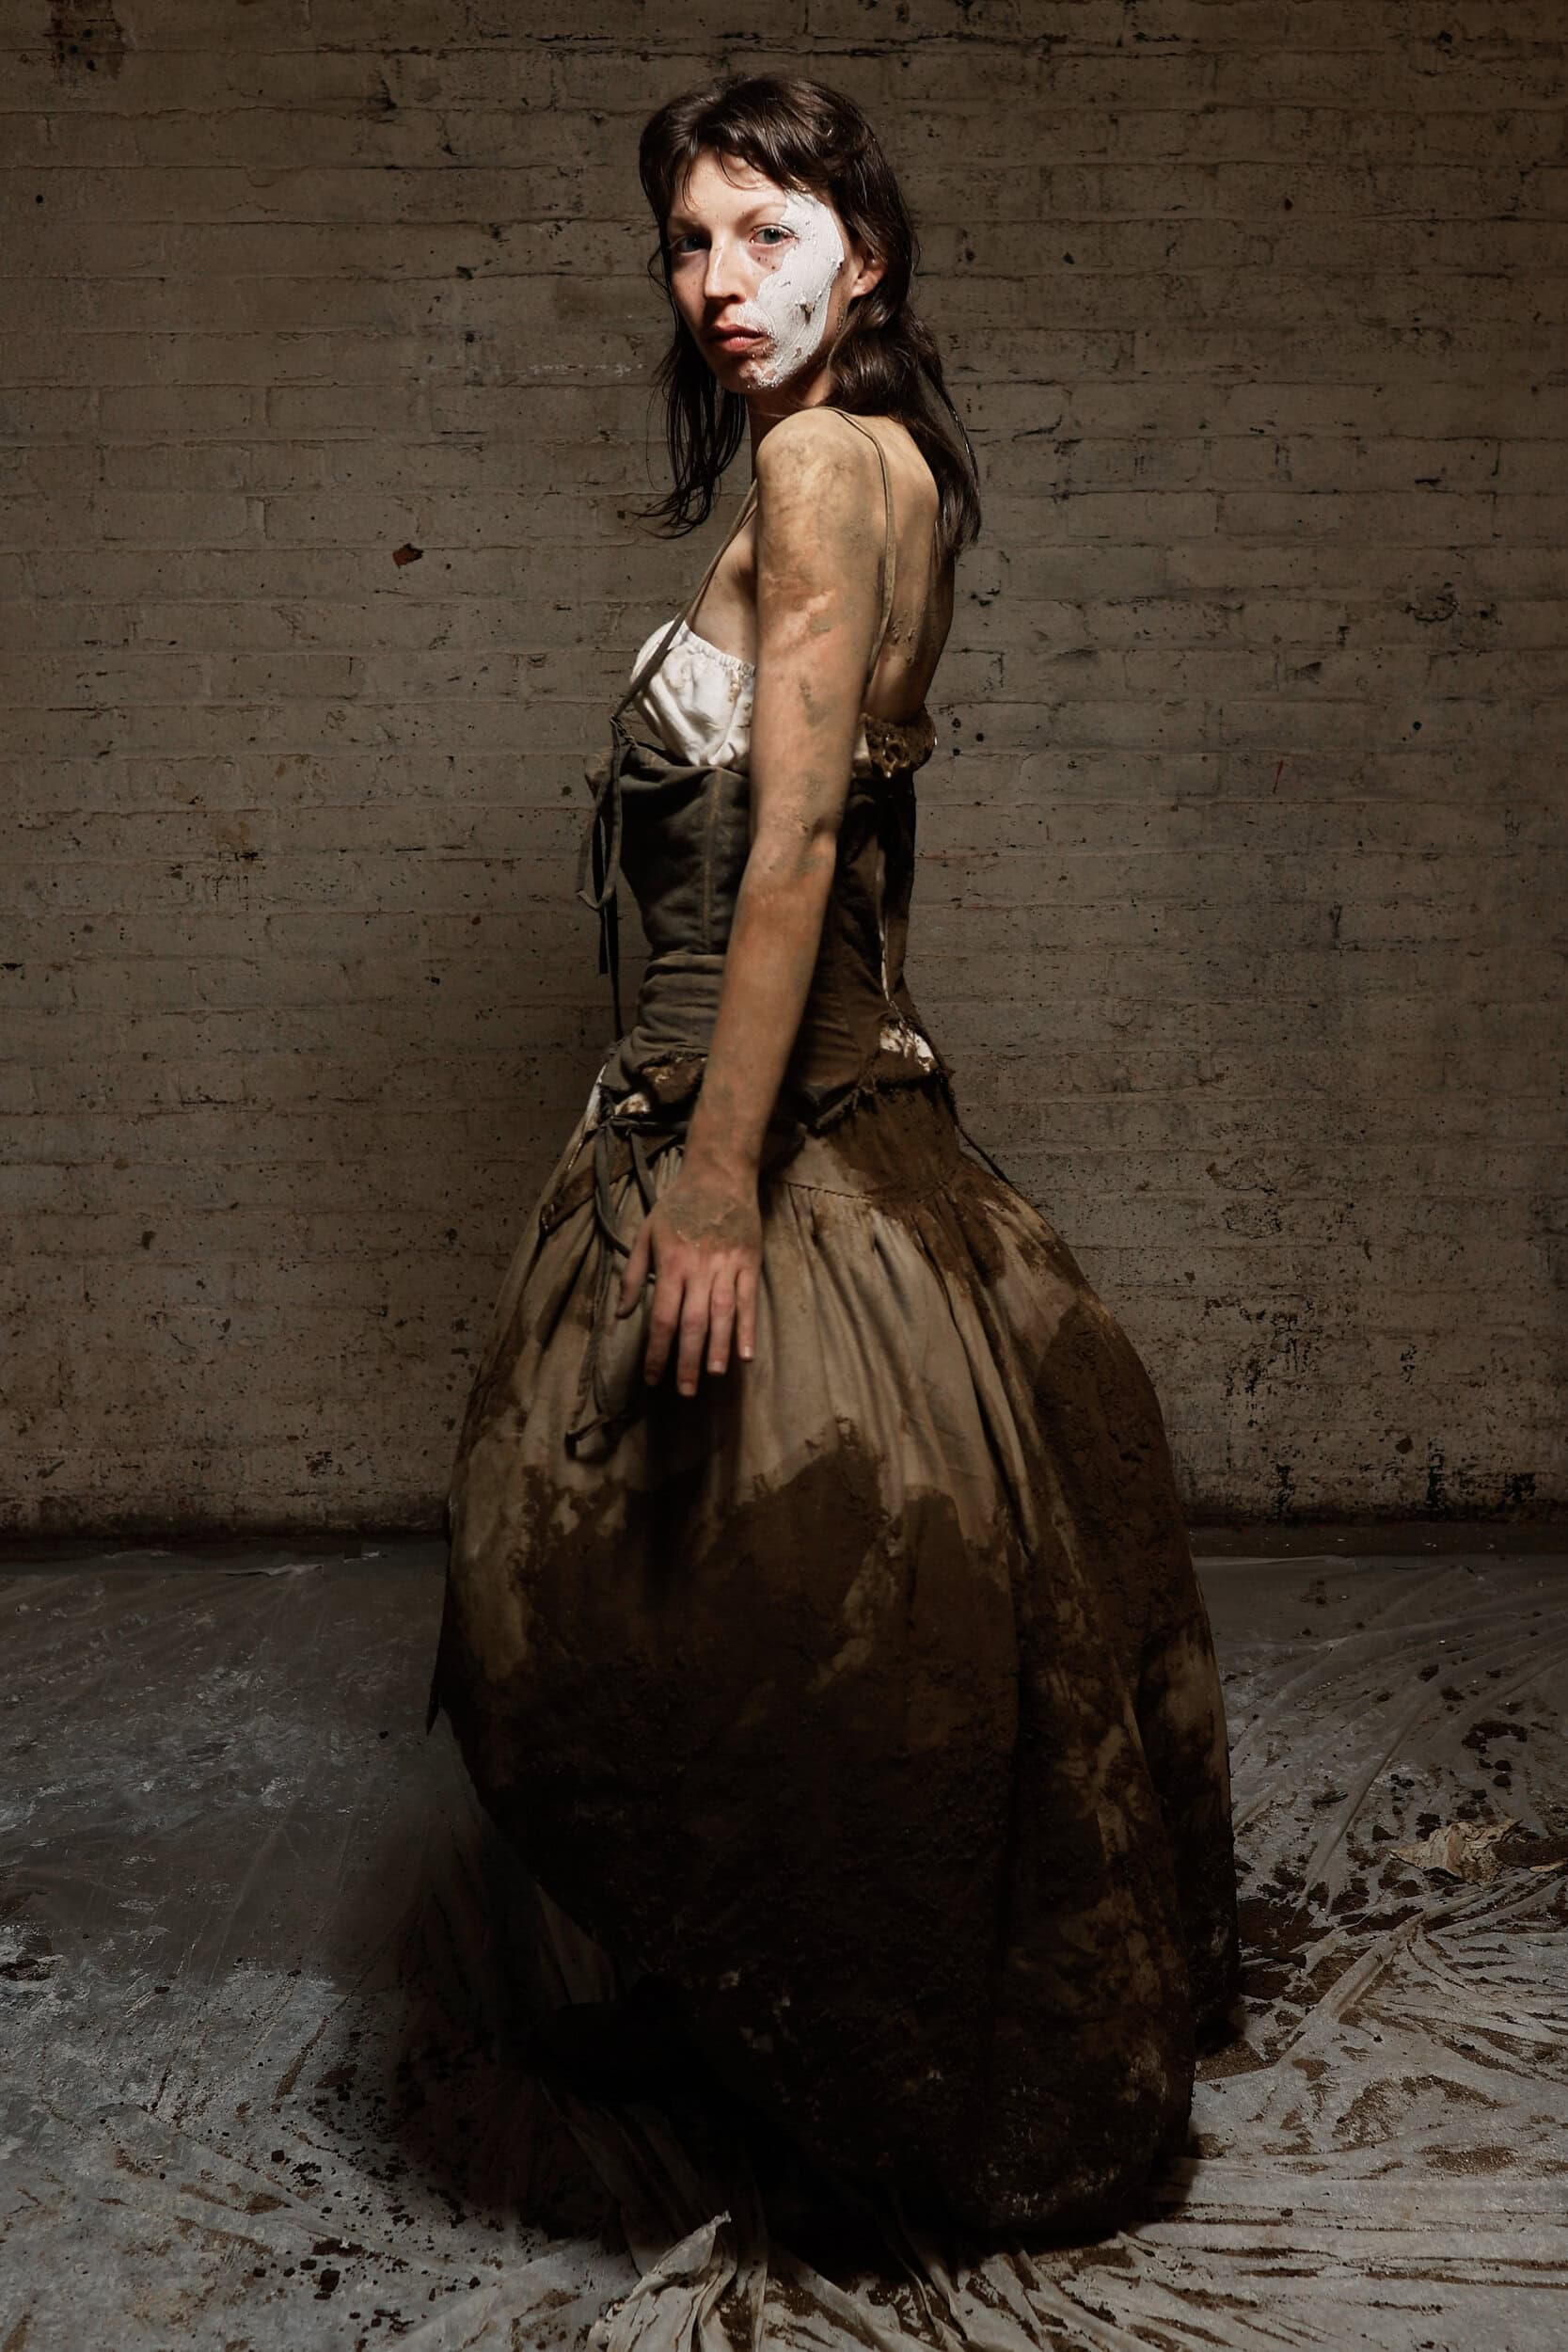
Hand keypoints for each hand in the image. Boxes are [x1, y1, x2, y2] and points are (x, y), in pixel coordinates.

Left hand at [616, 1163, 760, 1397]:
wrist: (719, 1174)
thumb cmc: (677, 1205)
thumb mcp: (646, 1233)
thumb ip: (632, 1275)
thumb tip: (621, 1315)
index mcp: (670, 1263)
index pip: (661, 1317)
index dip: (656, 1350)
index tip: (652, 1377)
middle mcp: (698, 1268)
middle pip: (692, 1323)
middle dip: (687, 1360)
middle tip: (684, 1391)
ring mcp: (726, 1266)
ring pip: (722, 1315)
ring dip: (717, 1349)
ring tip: (712, 1376)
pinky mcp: (749, 1262)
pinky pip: (749, 1301)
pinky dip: (748, 1329)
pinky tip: (746, 1354)